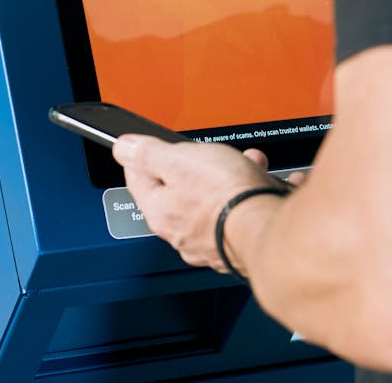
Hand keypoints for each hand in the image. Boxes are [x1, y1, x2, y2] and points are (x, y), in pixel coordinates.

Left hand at [113, 136, 285, 276]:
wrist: (267, 227)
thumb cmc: (225, 196)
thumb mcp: (180, 160)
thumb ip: (149, 154)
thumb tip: (124, 148)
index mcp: (160, 212)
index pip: (138, 180)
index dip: (140, 157)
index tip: (141, 148)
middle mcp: (182, 233)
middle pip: (181, 190)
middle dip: (199, 165)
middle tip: (212, 153)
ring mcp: (211, 241)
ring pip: (215, 200)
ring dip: (232, 178)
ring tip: (250, 165)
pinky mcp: (239, 244)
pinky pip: (243, 212)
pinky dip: (255, 196)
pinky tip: (268, 186)